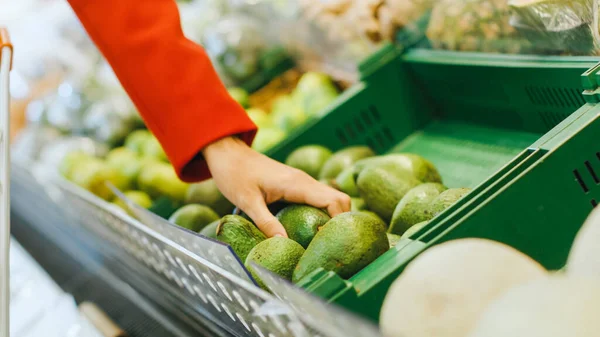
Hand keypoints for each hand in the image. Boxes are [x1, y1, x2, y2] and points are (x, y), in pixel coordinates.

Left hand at [202, 136, 350, 236]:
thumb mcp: (247, 201)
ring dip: (332, 218)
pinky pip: (319, 198)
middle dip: (341, 222)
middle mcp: (304, 181)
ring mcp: (302, 182)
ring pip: (331, 199)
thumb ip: (266, 223)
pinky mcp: (296, 184)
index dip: (339, 222)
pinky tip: (310, 229)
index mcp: (297, 184)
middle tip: (331, 245)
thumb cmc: (234, 174)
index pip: (334, 201)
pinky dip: (322, 213)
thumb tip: (284, 244)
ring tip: (322, 241)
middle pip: (339, 200)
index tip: (332, 242)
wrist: (227, 152)